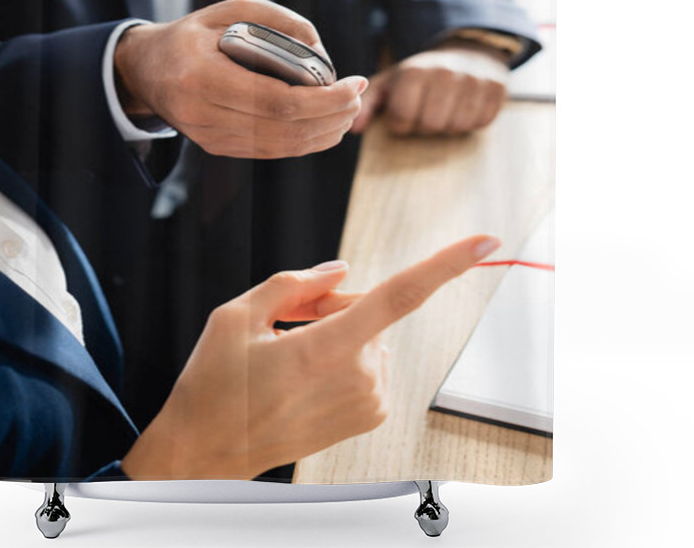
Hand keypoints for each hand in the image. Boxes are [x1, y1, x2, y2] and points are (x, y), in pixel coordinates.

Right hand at [114, 0, 367, 158]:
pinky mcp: (216, 147)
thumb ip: (279, 21)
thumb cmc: (193, 35)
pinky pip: (269, 151)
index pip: (277, 102)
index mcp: (201, 76)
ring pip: (281, 146)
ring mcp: (209, 137)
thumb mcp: (231, 10)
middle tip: (359, 97)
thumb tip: (322, 51)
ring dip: (324, 133)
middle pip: (284, 129)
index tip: (355, 84)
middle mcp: (202, 114)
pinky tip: (326, 127)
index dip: (324, 100)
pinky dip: (304, 142)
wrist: (146, 70)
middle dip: (332, 116)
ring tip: (349, 111)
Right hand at [121, 234, 500, 479]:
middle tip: (288, 321)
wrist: (206, 451)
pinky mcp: (370, 415)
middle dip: (334, 303)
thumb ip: (297, 284)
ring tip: (290, 353)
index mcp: (326, 349)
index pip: (400, 296)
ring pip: (369, 333)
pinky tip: (305, 371)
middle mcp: (359, 377)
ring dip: (337, 330)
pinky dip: (344, 354)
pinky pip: (370, 360)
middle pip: (369, 308)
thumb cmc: (215, 385)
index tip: (486, 242)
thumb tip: (340, 272)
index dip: (446, 264)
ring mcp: (368, 401)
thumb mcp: (236, 315)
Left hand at [351, 42, 509, 136]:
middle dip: (424, 125)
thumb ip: (367, 104)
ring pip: (456, 126)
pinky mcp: (497, 89)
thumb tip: (354, 128)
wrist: (467, 52)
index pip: (402, 118)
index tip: (403, 114)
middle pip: (430, 125)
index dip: (400, 124)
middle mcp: (445, 73)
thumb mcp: (389, 82)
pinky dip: (470, 121)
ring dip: (447, 125)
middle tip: (425, 111)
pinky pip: (481, 122)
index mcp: (415, 72)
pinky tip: (463, 107)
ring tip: (443, 109)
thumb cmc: (420, 76)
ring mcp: (474, 80)